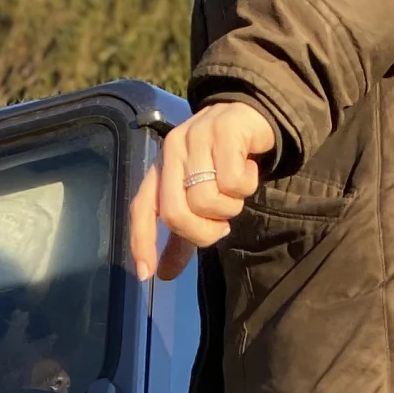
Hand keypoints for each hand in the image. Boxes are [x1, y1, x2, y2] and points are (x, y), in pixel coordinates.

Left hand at [131, 102, 278, 281]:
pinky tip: (248, 169)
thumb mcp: (199, 200)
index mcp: (161, 169)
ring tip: (236, 189)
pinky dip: (246, 185)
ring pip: (207, 200)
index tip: (147, 273)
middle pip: (176, 213)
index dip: (142, 241)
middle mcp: (172, 151)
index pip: (142, 208)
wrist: (252, 118)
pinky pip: (233, 181)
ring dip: (229, 207)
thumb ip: (181, 236)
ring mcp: (196, 137)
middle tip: (221, 225)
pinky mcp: (223, 130)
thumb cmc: (223, 163)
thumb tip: (162, 275)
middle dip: (203, 232)